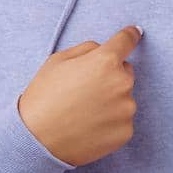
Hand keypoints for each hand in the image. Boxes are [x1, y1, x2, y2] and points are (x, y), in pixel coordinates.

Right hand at [17, 24, 141, 166]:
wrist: (38, 139)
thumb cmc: (44, 97)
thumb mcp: (57, 61)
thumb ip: (86, 49)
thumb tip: (103, 50)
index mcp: (105, 61)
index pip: (126, 41)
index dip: (130, 35)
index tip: (134, 33)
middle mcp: (122, 83)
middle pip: (124, 72)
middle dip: (110, 76)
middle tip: (84, 89)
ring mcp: (126, 110)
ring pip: (123, 98)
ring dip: (110, 100)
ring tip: (83, 111)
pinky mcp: (126, 132)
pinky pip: (122, 120)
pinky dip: (109, 121)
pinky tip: (89, 125)